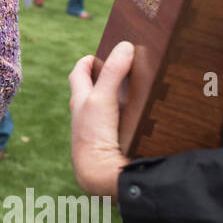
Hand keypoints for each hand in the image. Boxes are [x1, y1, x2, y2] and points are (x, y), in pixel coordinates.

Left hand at [67, 41, 132, 199]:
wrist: (101, 176)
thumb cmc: (94, 135)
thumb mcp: (102, 98)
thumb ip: (113, 73)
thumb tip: (125, 46)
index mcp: (80, 102)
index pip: (78, 75)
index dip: (86, 62)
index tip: (97, 55)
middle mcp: (85, 117)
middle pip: (91, 92)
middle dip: (103, 79)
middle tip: (121, 69)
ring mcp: (97, 133)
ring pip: (104, 111)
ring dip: (117, 100)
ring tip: (139, 91)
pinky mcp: (111, 146)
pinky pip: (117, 127)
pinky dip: (127, 119)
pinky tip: (143, 119)